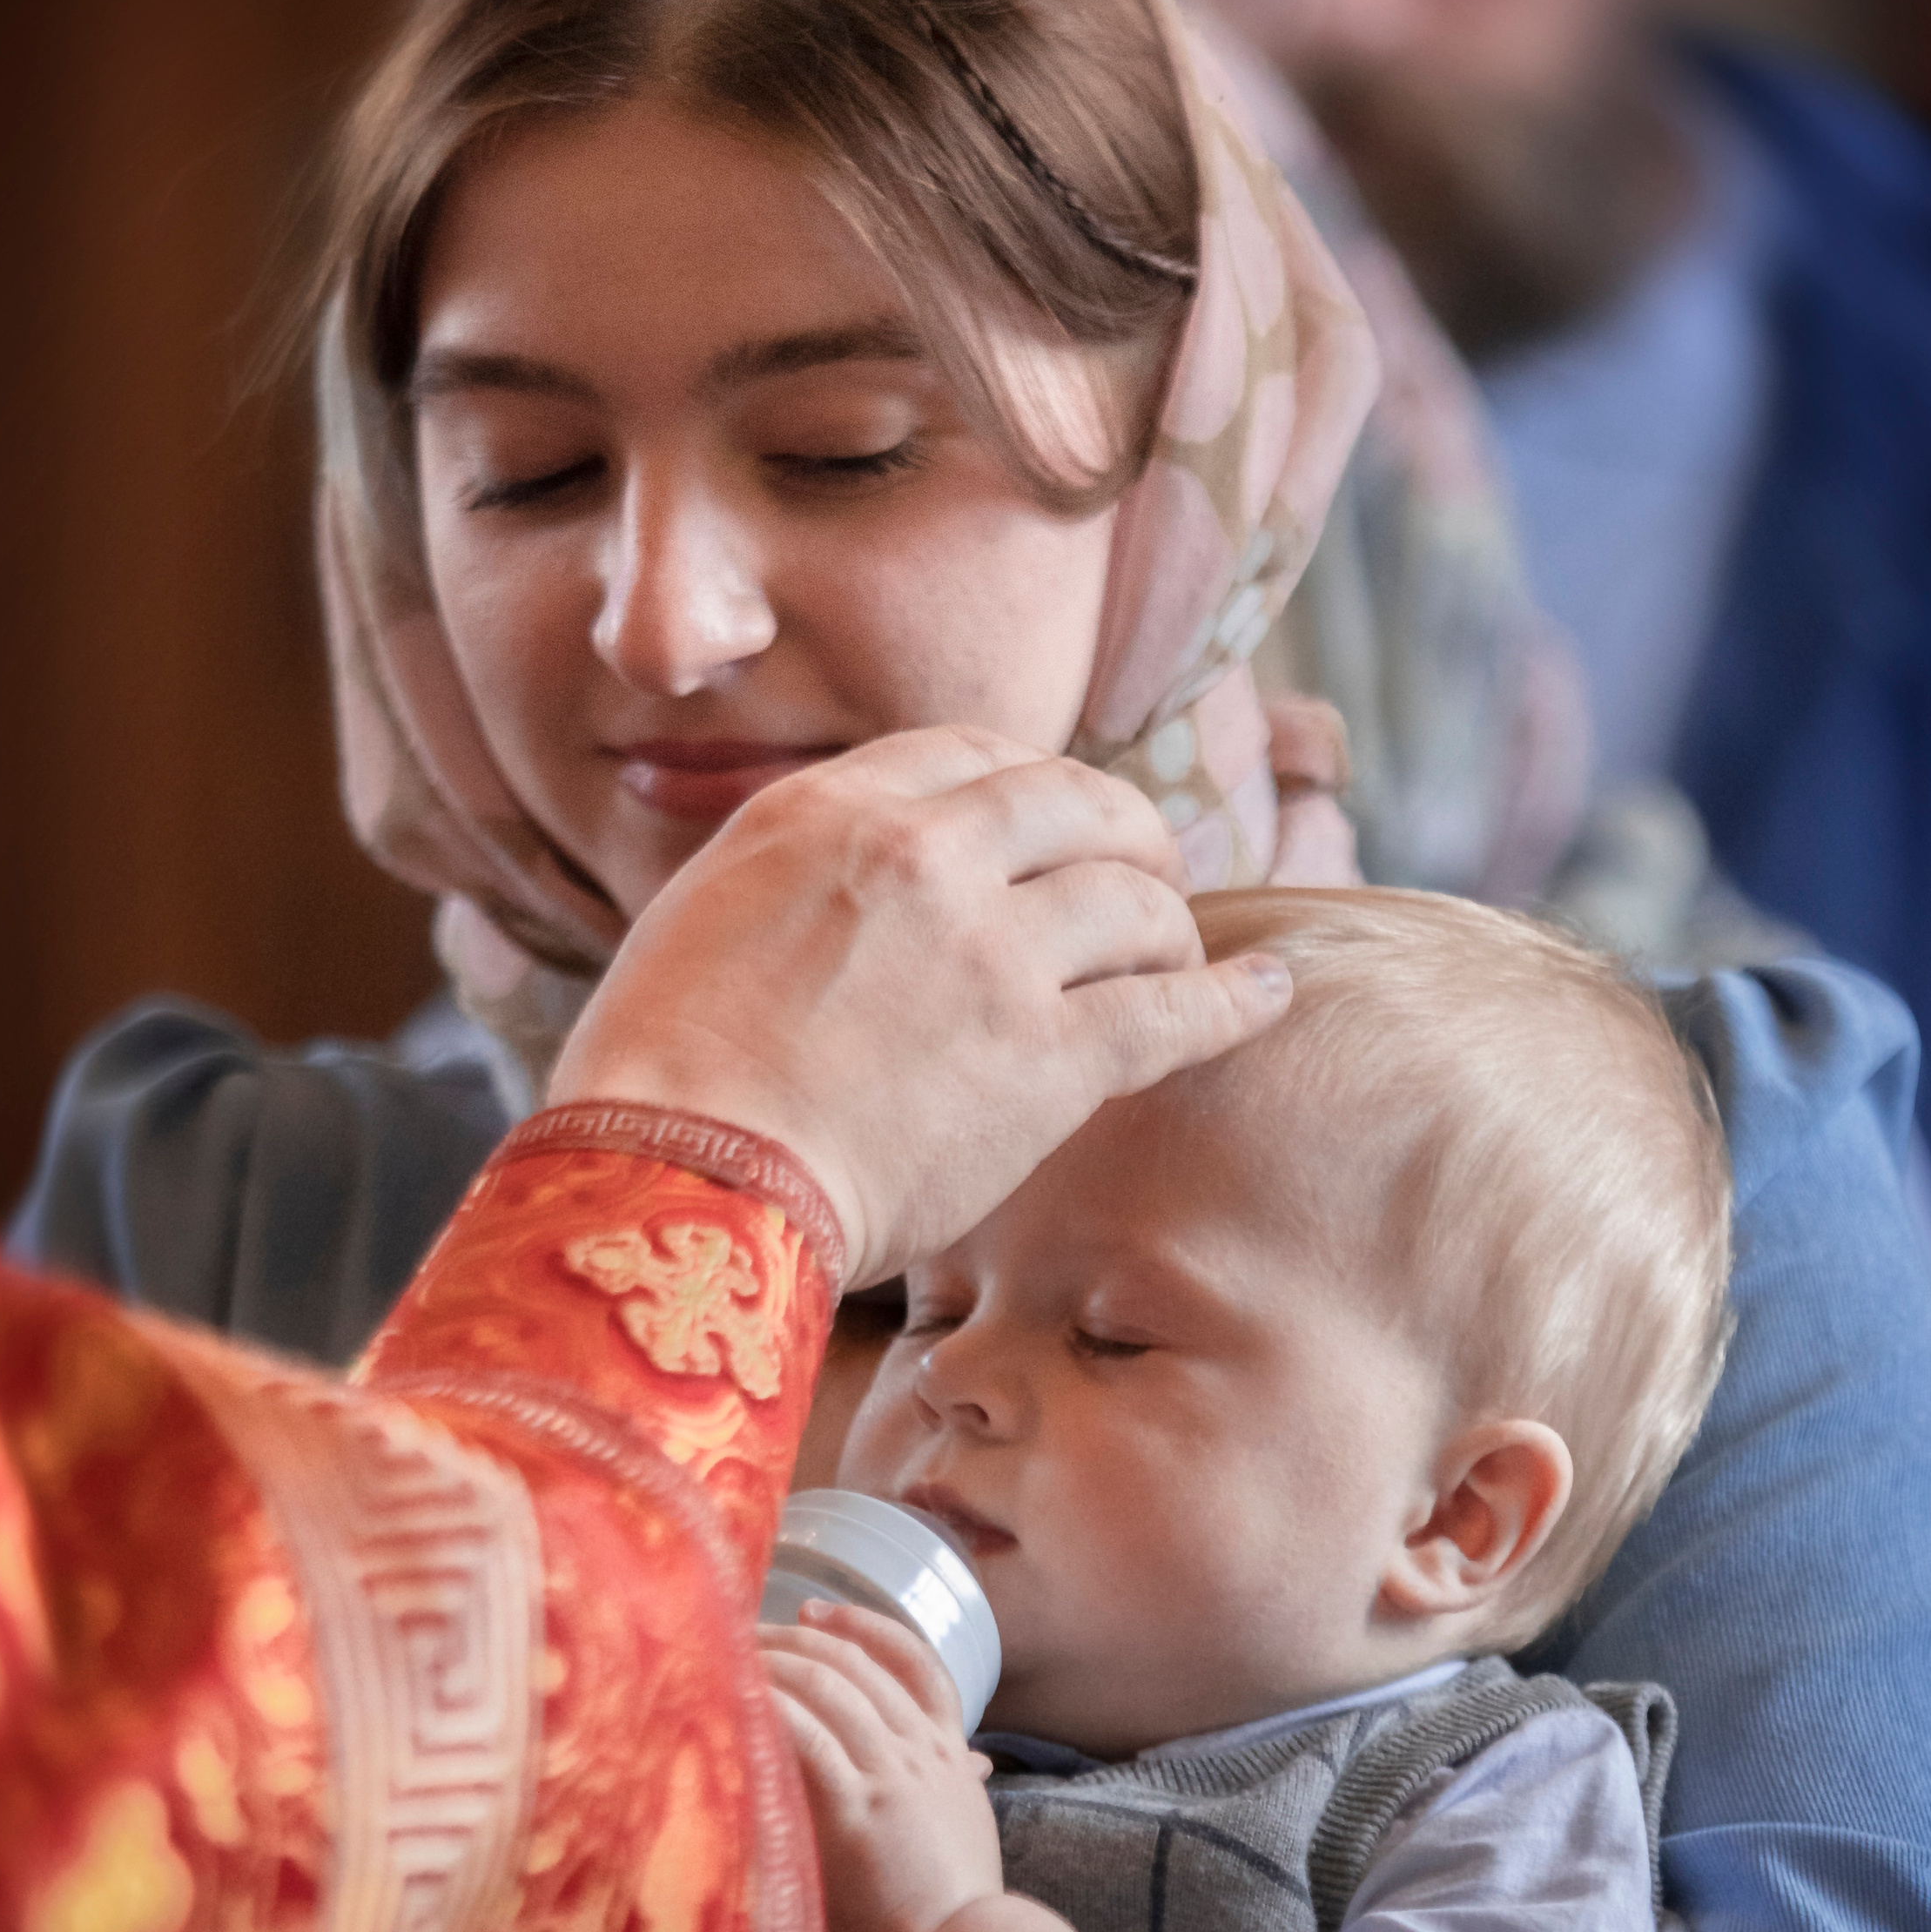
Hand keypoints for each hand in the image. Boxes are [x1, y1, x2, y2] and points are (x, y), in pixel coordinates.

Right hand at [549, 726, 1292, 1283]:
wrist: (681, 1177)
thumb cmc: (662, 1080)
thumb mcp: (707, 915)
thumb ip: (795, 879)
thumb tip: (833, 893)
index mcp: (832, 809)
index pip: (973, 754)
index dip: (1030, 791)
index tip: (1052, 828)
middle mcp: (924, 854)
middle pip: (1078, 802)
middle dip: (1127, 833)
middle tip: (1148, 874)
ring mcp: (995, 950)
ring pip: (1136, 899)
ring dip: (1170, 926)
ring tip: (1181, 960)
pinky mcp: (1049, 1056)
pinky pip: (1176, 1009)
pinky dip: (1234, 999)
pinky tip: (1268, 996)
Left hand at [758, 1599, 1076, 1931]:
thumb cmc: (953, 1924)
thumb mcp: (965, 1838)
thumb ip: (954, 1795)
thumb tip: (969, 1765)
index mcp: (950, 1756)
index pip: (915, 1664)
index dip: (864, 1628)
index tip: (817, 1612)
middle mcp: (922, 1752)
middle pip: (856, 1665)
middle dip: (798, 1639)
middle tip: (745, 1632)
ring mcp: (890, 1775)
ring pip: (828, 1686)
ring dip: (774, 1662)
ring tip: (725, 1656)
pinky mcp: (854, 1808)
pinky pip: (804, 1734)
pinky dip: (769, 1705)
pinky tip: (735, 1693)